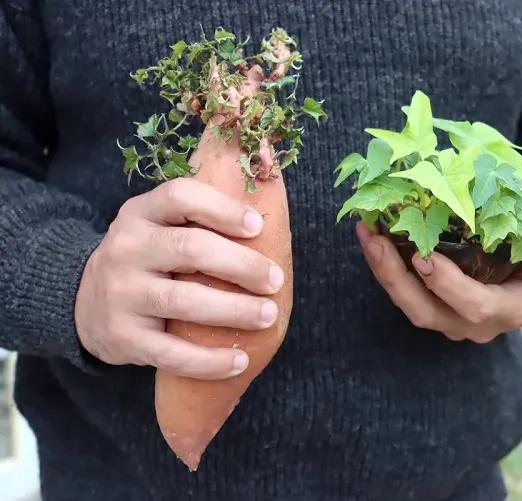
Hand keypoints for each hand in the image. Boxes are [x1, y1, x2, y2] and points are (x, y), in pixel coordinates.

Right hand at [75, 177, 284, 378]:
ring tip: (268, 316)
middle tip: (274, 281)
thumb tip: (270, 228)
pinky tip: (239, 361)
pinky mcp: (123, 337)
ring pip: (184, 300)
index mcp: (140, 213)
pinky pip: (172, 353)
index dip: (222, 209)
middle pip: (191, 248)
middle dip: (242, 265)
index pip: (180, 197)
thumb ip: (198, 221)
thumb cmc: (145, 261)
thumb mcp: (157, 228)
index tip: (258, 228)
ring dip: (234, 310)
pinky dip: (209, 361)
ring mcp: (121, 294)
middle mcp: (126, 248)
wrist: (83, 304)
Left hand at [356, 221, 521, 342]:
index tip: (425, 258)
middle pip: (428, 313)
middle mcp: (474, 324)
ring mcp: (449, 319)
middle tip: (378, 242)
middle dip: (398, 279)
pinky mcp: (431, 305)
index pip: (475, 306)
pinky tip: (372, 236)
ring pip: (409, 305)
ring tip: (367, 234)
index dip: (448, 285)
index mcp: (508, 310)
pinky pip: (404, 292)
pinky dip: (385, 266)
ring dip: (384, 271)